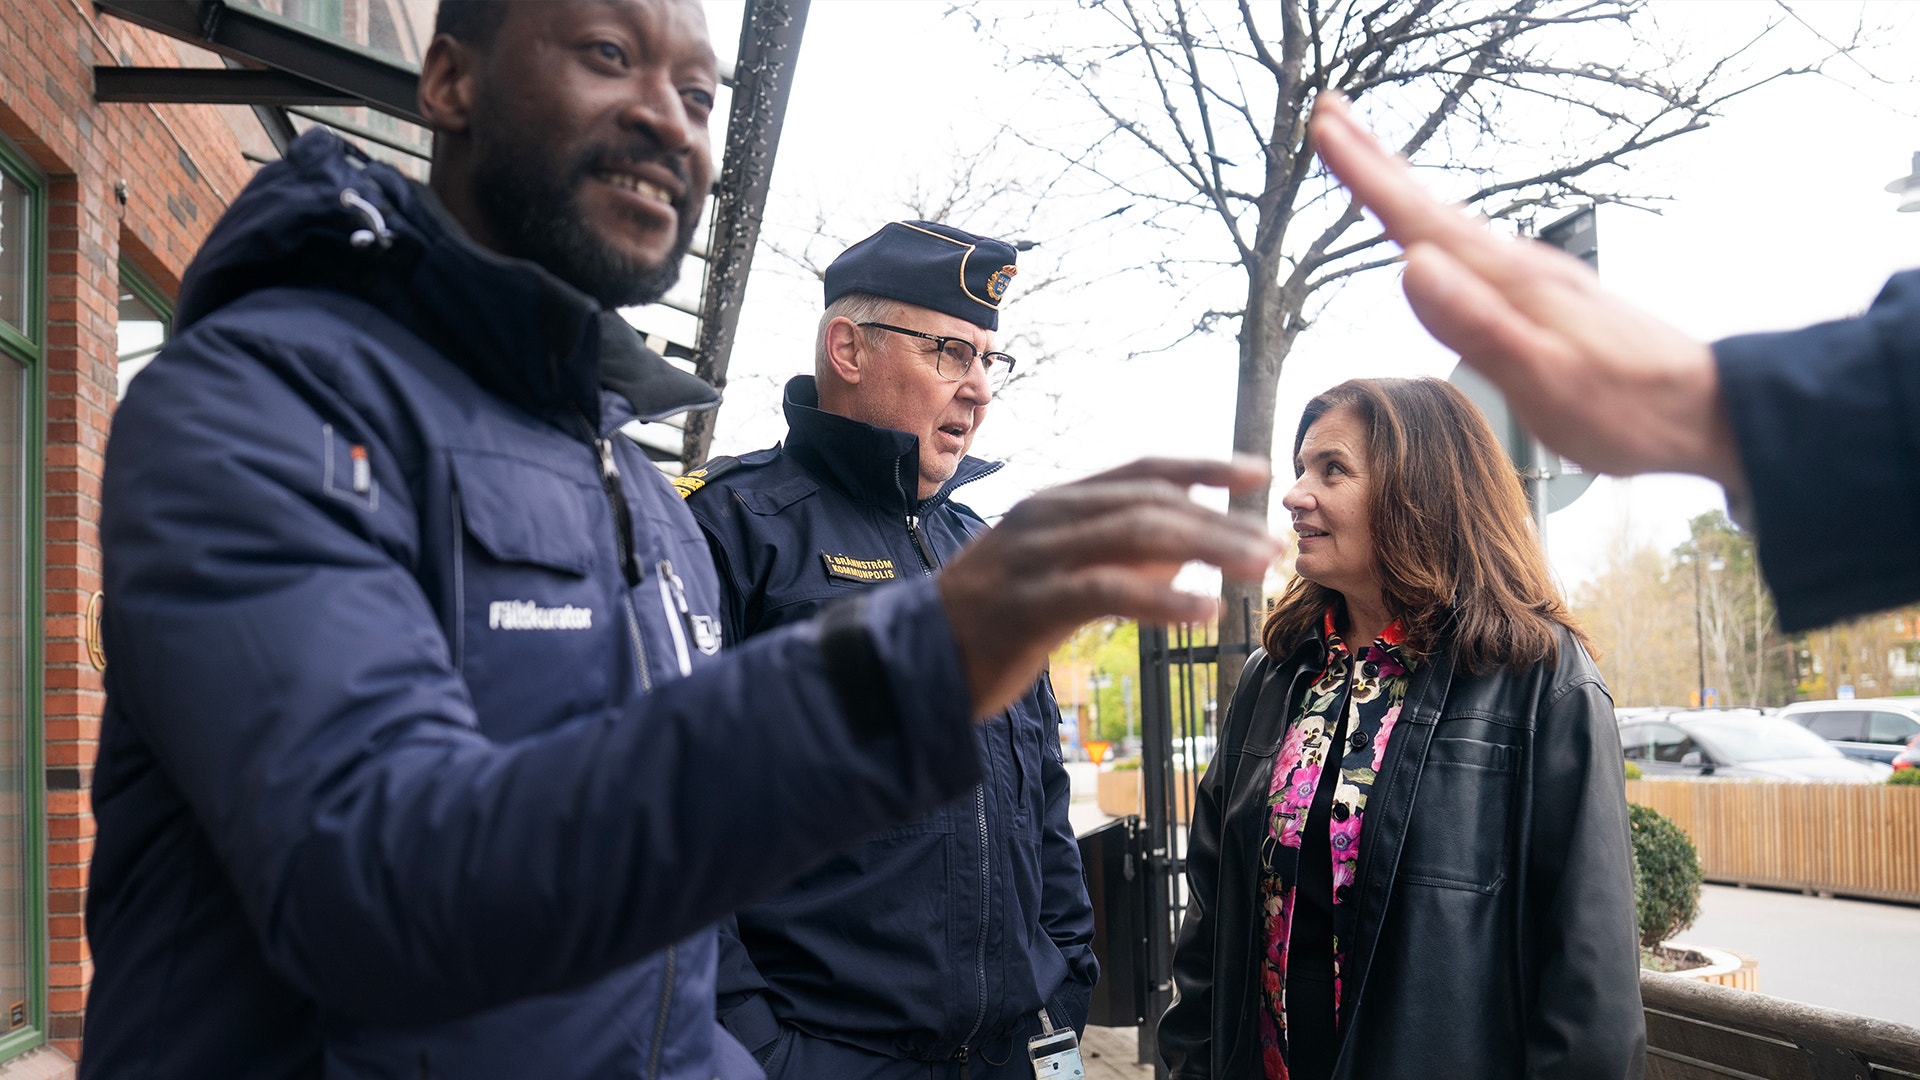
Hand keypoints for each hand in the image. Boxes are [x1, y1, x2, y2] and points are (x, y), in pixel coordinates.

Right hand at [938, 456, 1279, 718]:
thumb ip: (1112, 559)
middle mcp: (1047, 516)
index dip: (1202, 467)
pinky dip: (1162, 600)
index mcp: (1056, 503)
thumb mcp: (1054, 573)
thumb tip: (1183, 559)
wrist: (911, 662)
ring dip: (1208, 549)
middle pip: (1150, 501)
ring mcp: (1034, 556)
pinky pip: (1106, 591)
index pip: (1141, 470)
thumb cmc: (989, 620)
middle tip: (1274, 543)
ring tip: (1257, 569)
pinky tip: (1204, 613)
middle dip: (1220, 519)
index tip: (1258, 475)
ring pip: (1136, 537)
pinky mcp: (1027, 603)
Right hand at [1308, 92, 1747, 497]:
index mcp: (1507, 281)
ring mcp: (1536, 279)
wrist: (1706, 410)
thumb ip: (1474, 324)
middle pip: (1432, 207)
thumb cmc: (1625, 406)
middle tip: (1333, 116)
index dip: (1366, 176)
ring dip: (1405, 192)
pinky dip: (1441, 229)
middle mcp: (1519, 267)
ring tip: (1370, 168)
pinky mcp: (1548, 297)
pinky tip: (1439, 241)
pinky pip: (1477, 250)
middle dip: (1378, 162)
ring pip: (1453, 225)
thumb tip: (1410, 266)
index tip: (1325, 127)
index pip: (1418, 220)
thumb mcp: (1540, 378)